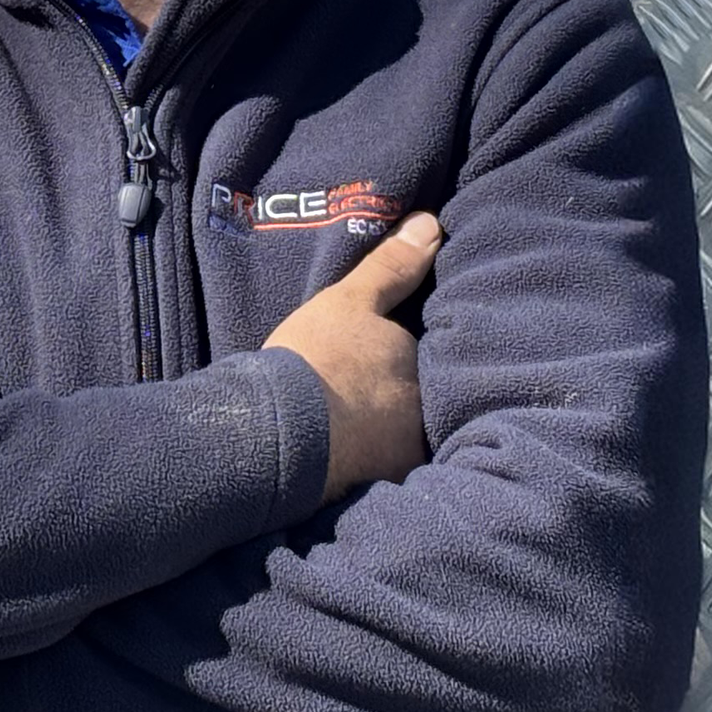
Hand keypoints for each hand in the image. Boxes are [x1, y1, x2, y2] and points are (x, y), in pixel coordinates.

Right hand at [264, 212, 443, 499]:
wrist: (278, 433)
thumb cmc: (317, 359)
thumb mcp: (349, 300)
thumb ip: (391, 265)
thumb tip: (433, 223)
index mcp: (425, 368)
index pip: (433, 357)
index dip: (413, 353)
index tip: (390, 352)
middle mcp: (427, 415)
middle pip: (423, 398)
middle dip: (406, 396)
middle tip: (373, 392)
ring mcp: (406, 455)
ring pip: (404, 436)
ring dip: (389, 432)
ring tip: (360, 426)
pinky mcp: (379, 487)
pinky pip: (381, 468)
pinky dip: (369, 462)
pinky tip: (348, 457)